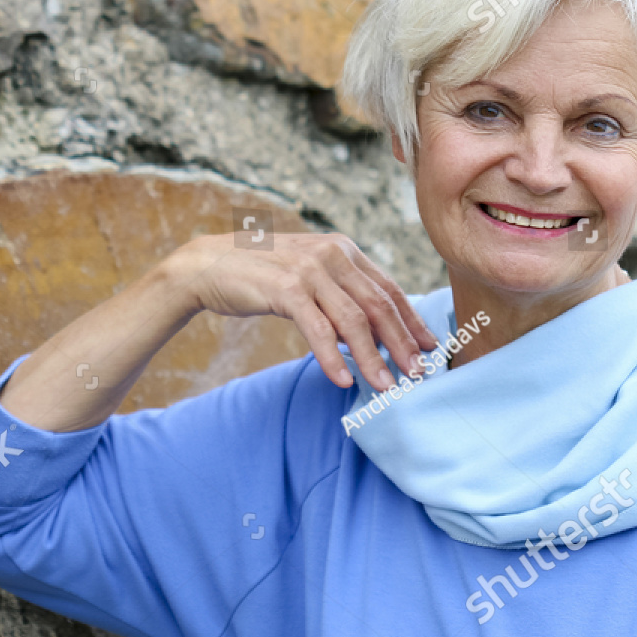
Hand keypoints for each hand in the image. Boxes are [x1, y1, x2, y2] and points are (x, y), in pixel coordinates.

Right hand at [165, 233, 440, 391]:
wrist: (208, 264)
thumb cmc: (261, 274)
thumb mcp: (308, 274)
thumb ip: (340, 292)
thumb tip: (373, 331)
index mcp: (343, 250)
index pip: (388, 289)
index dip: (411, 321)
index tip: (428, 349)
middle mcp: (332, 254)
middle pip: (378, 306)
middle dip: (401, 344)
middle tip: (416, 375)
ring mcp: (309, 270)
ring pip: (353, 321)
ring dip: (372, 357)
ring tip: (384, 386)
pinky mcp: (285, 289)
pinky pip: (317, 329)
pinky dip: (332, 357)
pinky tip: (342, 379)